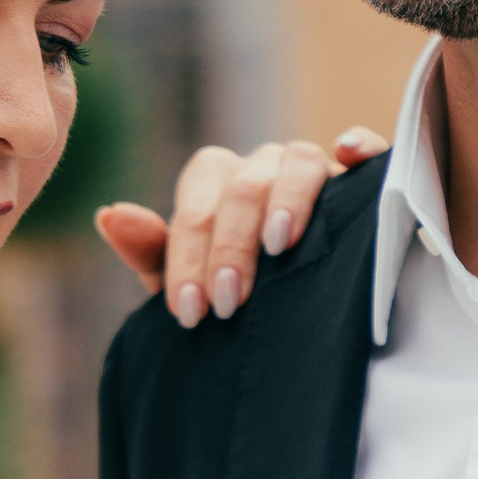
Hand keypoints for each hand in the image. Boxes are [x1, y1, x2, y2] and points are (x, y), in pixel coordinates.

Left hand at [97, 125, 390, 325]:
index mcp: (217, 187)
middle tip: (229, 303)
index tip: (190, 312)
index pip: (196, 203)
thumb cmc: (241, 302)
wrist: (295, 332)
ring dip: (285, 199)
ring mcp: (314, 172)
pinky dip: (362, 146)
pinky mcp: (364, 182)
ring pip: (297, 160)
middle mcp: (263, 169)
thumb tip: (110, 214)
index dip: (187, 256)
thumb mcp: (193, 289)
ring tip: (278, 247)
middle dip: (230, 246)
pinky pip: (367, 150)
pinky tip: (350, 155)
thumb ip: (153, 255)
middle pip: (243, 185)